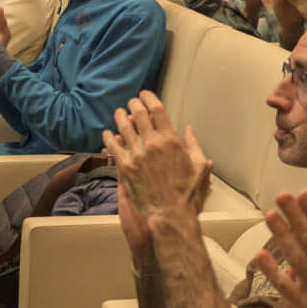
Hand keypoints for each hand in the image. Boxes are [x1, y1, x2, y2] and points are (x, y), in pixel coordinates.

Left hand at [103, 94, 213, 221]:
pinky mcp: (126, 166)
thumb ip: (194, 144)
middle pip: (139, 113)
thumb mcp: (198, 165)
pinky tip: (108, 133)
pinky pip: (113, 146)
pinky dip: (109, 136)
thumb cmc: (186, 190)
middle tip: (132, 102)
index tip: (145, 95)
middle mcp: (152, 143)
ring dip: (120, 115)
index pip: (157, 109)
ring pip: (124, 126)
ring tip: (119, 112)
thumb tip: (188, 129)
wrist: (169, 211)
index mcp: (171, 140)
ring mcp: (137, 154)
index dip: (149, 97)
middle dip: (134, 103)